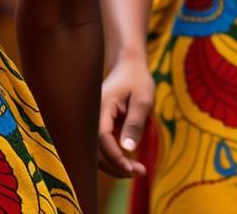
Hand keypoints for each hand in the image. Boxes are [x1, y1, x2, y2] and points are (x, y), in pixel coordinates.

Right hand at [98, 54, 153, 176]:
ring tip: (137, 170)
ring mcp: (94, 120)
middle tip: (140, 171)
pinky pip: (101, 146)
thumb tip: (127, 150)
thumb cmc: (138, 80)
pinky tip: (129, 162)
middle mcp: (93, 114)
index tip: (133, 169)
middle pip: (95, 149)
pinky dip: (113, 157)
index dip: (115, 157)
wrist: (129, 66)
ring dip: (114, 164)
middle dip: (115, 165)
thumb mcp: (142, 100)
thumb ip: (134, 124)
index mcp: (101, 105)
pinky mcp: (99, 125)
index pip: (102, 138)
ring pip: (96, 150)